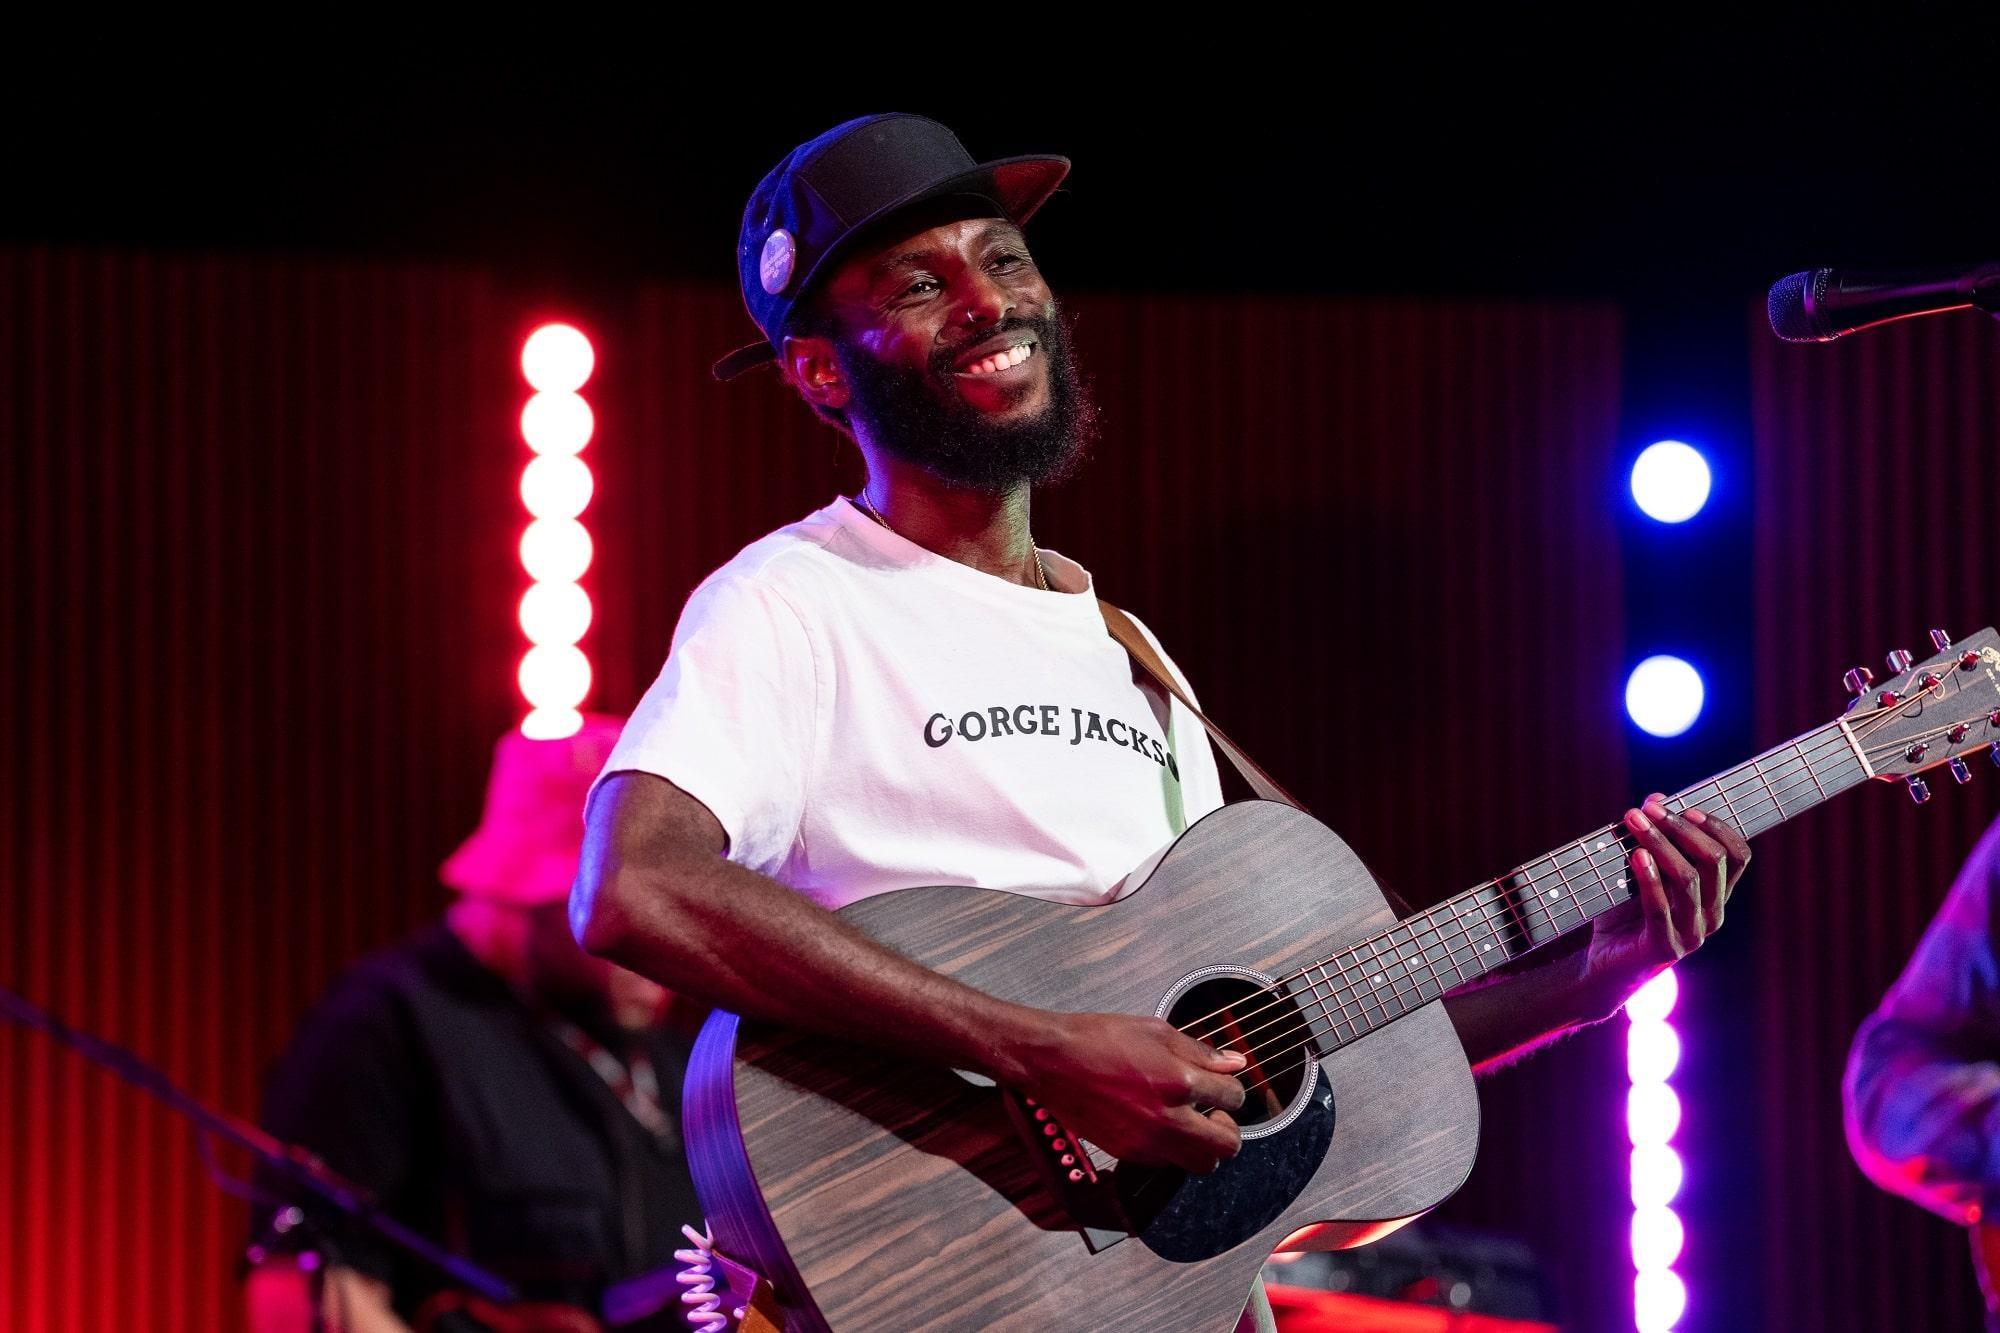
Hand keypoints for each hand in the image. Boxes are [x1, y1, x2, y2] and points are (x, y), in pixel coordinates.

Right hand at [1013, 1011, 1247, 1174]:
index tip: (1222, 1085)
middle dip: (1229, 1129)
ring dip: (1205, 1147)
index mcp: (1178, 1081)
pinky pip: (1168, 1164)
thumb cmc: (1097, 1039)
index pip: (1233, 1097)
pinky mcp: (1128, 1153)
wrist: (1051, 1061)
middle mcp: (1167, 1118)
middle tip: (1215, 1113)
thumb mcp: (1156, 1031)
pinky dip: (1173, 1150)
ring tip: (1191, 1123)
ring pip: (1201, 1165)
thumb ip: (1200, 1051)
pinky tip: (1161, 1125)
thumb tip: (1234, 1063)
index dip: (1232, 1088)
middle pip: (1227, 1146)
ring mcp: (1147, 1142)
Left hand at [1584, 793, 1751, 1013]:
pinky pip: (1660, 907)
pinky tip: (1635, 855)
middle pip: (1714, 861)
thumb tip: (1656, 797)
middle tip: (1648, 809)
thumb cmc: (1624, 914)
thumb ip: (1651, 838)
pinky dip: (1648, 878)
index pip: (1738, 856)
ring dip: (1660, 844)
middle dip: (1682, 828)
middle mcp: (1712, 915)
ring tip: (1634, 821)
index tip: (1687, 807)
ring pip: (1688, 880)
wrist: (1602, 965)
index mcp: (1715, 896)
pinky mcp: (1665, 948)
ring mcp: (1691, 934)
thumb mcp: (1638, 871)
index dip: (1718, 827)